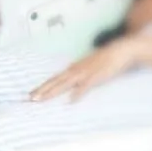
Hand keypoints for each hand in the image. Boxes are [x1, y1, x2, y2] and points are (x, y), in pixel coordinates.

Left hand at [30, 36, 145, 101]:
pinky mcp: (97, 76)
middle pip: (56, 81)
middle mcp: (76, 70)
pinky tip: (71, 100)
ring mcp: (86, 72)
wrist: (120, 50)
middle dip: (43, 90)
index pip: (55, 79)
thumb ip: (80, 75)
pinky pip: (86, 86)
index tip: (32, 94)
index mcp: (74, 68)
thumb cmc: (105, 60)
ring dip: (53, 91)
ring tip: (42, 99)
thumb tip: (72, 85)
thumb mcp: (89, 67)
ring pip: (65, 83)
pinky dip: (78, 92)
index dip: (43, 86)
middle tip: (30, 98)